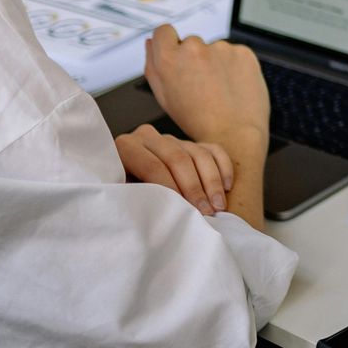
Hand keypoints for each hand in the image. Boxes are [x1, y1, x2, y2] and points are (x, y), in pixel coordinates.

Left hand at [117, 124, 233, 215]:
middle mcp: (150, 137)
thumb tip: (153, 211)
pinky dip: (223, 167)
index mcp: (126, 146)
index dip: (169, 187)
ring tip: (218, 206)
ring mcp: (173, 138)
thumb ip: (133, 197)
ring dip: (212, 182)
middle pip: (179, 158)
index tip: (182, 209)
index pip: (153, 165)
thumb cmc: (122, 195)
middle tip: (205, 211)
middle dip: (194, 187)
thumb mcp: (120, 194)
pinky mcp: (192, 142)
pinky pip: (214, 150)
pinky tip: (227, 187)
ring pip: (199, 154)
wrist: (125, 180)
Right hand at [142, 26, 270, 162]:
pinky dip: (235, 66)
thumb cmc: (197, 120)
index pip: (163, 31)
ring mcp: (221, 48)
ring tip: (219, 90)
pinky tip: (233, 86)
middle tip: (201, 84)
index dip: (169, 43)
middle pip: (191, 42)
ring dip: (216, 62)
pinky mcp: (243, 52)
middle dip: (195, 58)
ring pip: (215, 49)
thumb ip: (152, 65)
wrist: (233, 134)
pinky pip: (235, 54)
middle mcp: (194, 48)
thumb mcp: (163, 97)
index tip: (177, 54)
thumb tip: (151, 43)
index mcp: (169, 58)